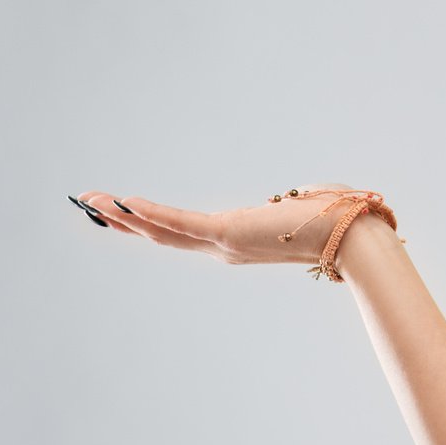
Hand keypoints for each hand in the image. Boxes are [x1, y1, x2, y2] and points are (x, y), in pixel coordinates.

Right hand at [74, 182, 372, 268]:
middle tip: (90, 208)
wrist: (355, 238)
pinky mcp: (227, 232)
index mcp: (241, 242)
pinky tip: (124, 203)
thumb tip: (295, 196)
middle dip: (126, 222)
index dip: (155, 225)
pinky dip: (151, 212)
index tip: (128, 214)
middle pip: (164, 236)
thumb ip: (291, 202)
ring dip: (124, 216)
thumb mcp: (307, 206)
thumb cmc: (340, 221)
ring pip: (162, 232)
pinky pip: (179, 223)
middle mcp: (226, 248)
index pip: (188, 234)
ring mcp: (224, 243)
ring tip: (90, 202)